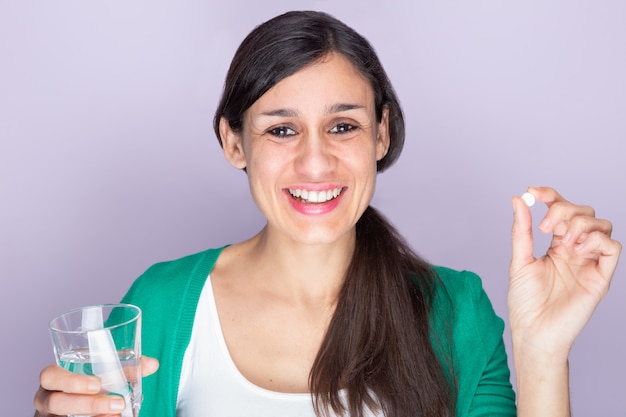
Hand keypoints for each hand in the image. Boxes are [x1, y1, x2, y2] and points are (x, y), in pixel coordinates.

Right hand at [33, 356, 158, 416]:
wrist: (77, 408)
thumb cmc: (87, 387)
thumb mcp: (102, 378)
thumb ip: (125, 370)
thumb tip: (153, 364)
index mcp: (52, 380)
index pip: (49, 376)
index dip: (70, 380)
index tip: (97, 383)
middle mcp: (46, 400)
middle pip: (56, 402)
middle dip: (88, 404)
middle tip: (117, 404)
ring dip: (93, 416)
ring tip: (117, 415)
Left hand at [508, 186, 620, 357]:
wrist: (533, 331)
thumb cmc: (525, 302)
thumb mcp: (520, 260)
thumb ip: (522, 230)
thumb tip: (518, 200)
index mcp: (555, 245)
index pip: (560, 210)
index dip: (550, 196)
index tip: (533, 192)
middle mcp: (575, 250)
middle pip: (583, 212)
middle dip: (564, 211)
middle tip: (545, 228)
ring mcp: (589, 262)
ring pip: (602, 225)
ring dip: (581, 224)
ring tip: (563, 241)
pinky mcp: (600, 276)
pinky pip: (612, 248)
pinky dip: (597, 240)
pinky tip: (578, 248)